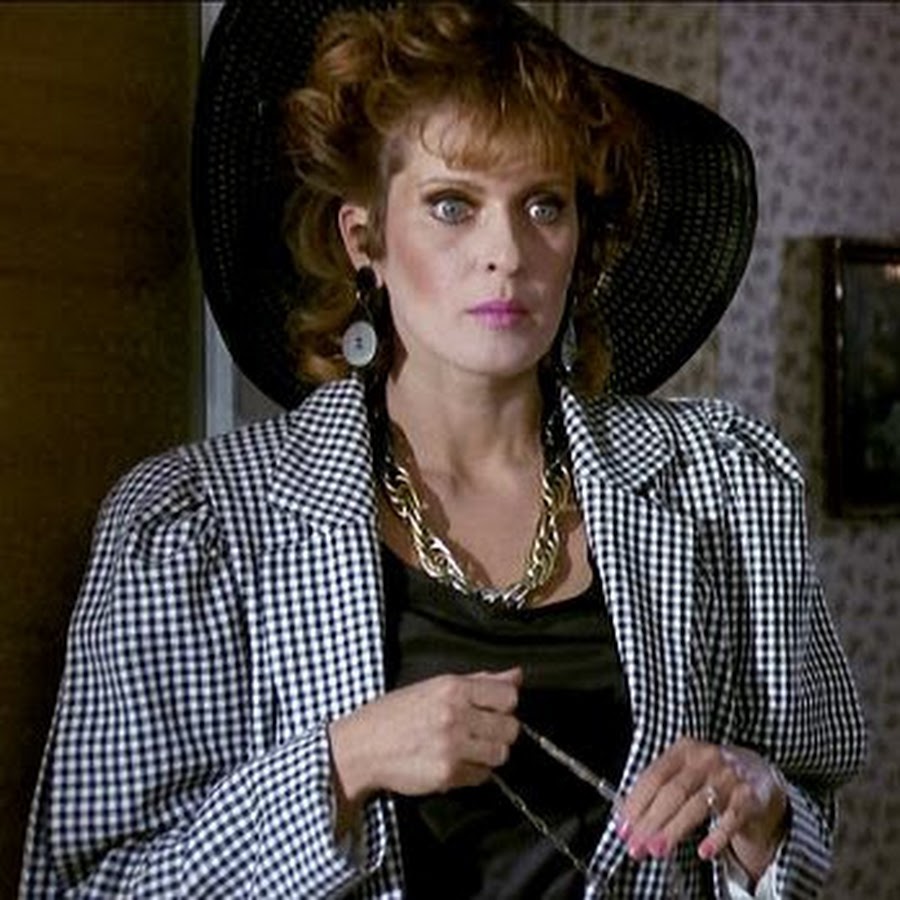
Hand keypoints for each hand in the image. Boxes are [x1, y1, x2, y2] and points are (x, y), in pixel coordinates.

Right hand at [328, 668, 521, 833]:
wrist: (364, 746)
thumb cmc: (398, 713)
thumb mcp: (435, 686)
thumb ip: (479, 681)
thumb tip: (516, 675)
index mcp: (454, 688)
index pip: (508, 696)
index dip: (505, 704)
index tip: (494, 709)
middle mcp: (455, 715)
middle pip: (510, 728)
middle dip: (500, 731)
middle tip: (482, 731)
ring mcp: (452, 746)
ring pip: (500, 754)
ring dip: (489, 753)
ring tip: (469, 747)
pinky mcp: (447, 774)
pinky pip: (482, 776)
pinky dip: (473, 771)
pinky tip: (455, 762)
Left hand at [616, 737, 788, 883]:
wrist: (761, 776)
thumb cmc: (712, 777)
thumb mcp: (686, 773)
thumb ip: (661, 790)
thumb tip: (629, 819)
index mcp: (684, 750)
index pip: (654, 776)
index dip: (636, 803)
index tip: (624, 828)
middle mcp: (705, 758)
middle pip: (672, 791)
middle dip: (650, 821)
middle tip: (636, 846)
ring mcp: (729, 776)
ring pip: (697, 805)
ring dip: (674, 830)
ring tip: (658, 850)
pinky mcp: (750, 796)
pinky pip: (731, 818)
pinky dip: (717, 836)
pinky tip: (703, 852)